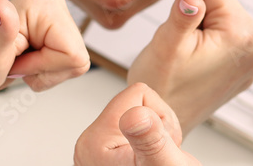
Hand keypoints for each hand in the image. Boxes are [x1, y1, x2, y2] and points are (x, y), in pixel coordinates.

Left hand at [0, 0, 88, 126]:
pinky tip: (19, 64)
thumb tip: (3, 8)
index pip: (74, 53)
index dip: (44, 66)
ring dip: (42, 72)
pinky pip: (65, 66)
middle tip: (13, 63)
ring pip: (72, 63)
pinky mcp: (50, 33)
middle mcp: (51, 3)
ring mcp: (51, 19)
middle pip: (76, 57)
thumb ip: (0, 31)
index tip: (15, 59)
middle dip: (44, 69)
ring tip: (14, 63)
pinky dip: (42, 73)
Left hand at [74, 83, 201, 165]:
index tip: (157, 145)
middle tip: (158, 156)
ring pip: (136, 114)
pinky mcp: (106, 153)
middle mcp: (89, 145)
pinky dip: (149, 143)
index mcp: (94, 142)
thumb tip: (135, 115)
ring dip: (155, 135)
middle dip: (157, 126)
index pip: (137, 94)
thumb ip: (150, 139)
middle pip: (135, 103)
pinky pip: (133, 128)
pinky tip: (149, 161)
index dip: (159, 117)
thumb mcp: (164, 165)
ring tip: (154, 160)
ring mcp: (97, 150)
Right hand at [128, 0, 252, 132]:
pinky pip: (224, 35)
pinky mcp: (244, 65)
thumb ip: (182, 15)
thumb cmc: (164, 87)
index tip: (185, 36)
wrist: (165, 122)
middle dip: (198, 19)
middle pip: (219, 1)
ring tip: (191, 59)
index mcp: (243, 36)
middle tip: (186, 50)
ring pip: (220, 17)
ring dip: (202, 32)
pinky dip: (209, 46)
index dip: (189, 7)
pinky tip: (199, 66)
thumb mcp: (167, 45)